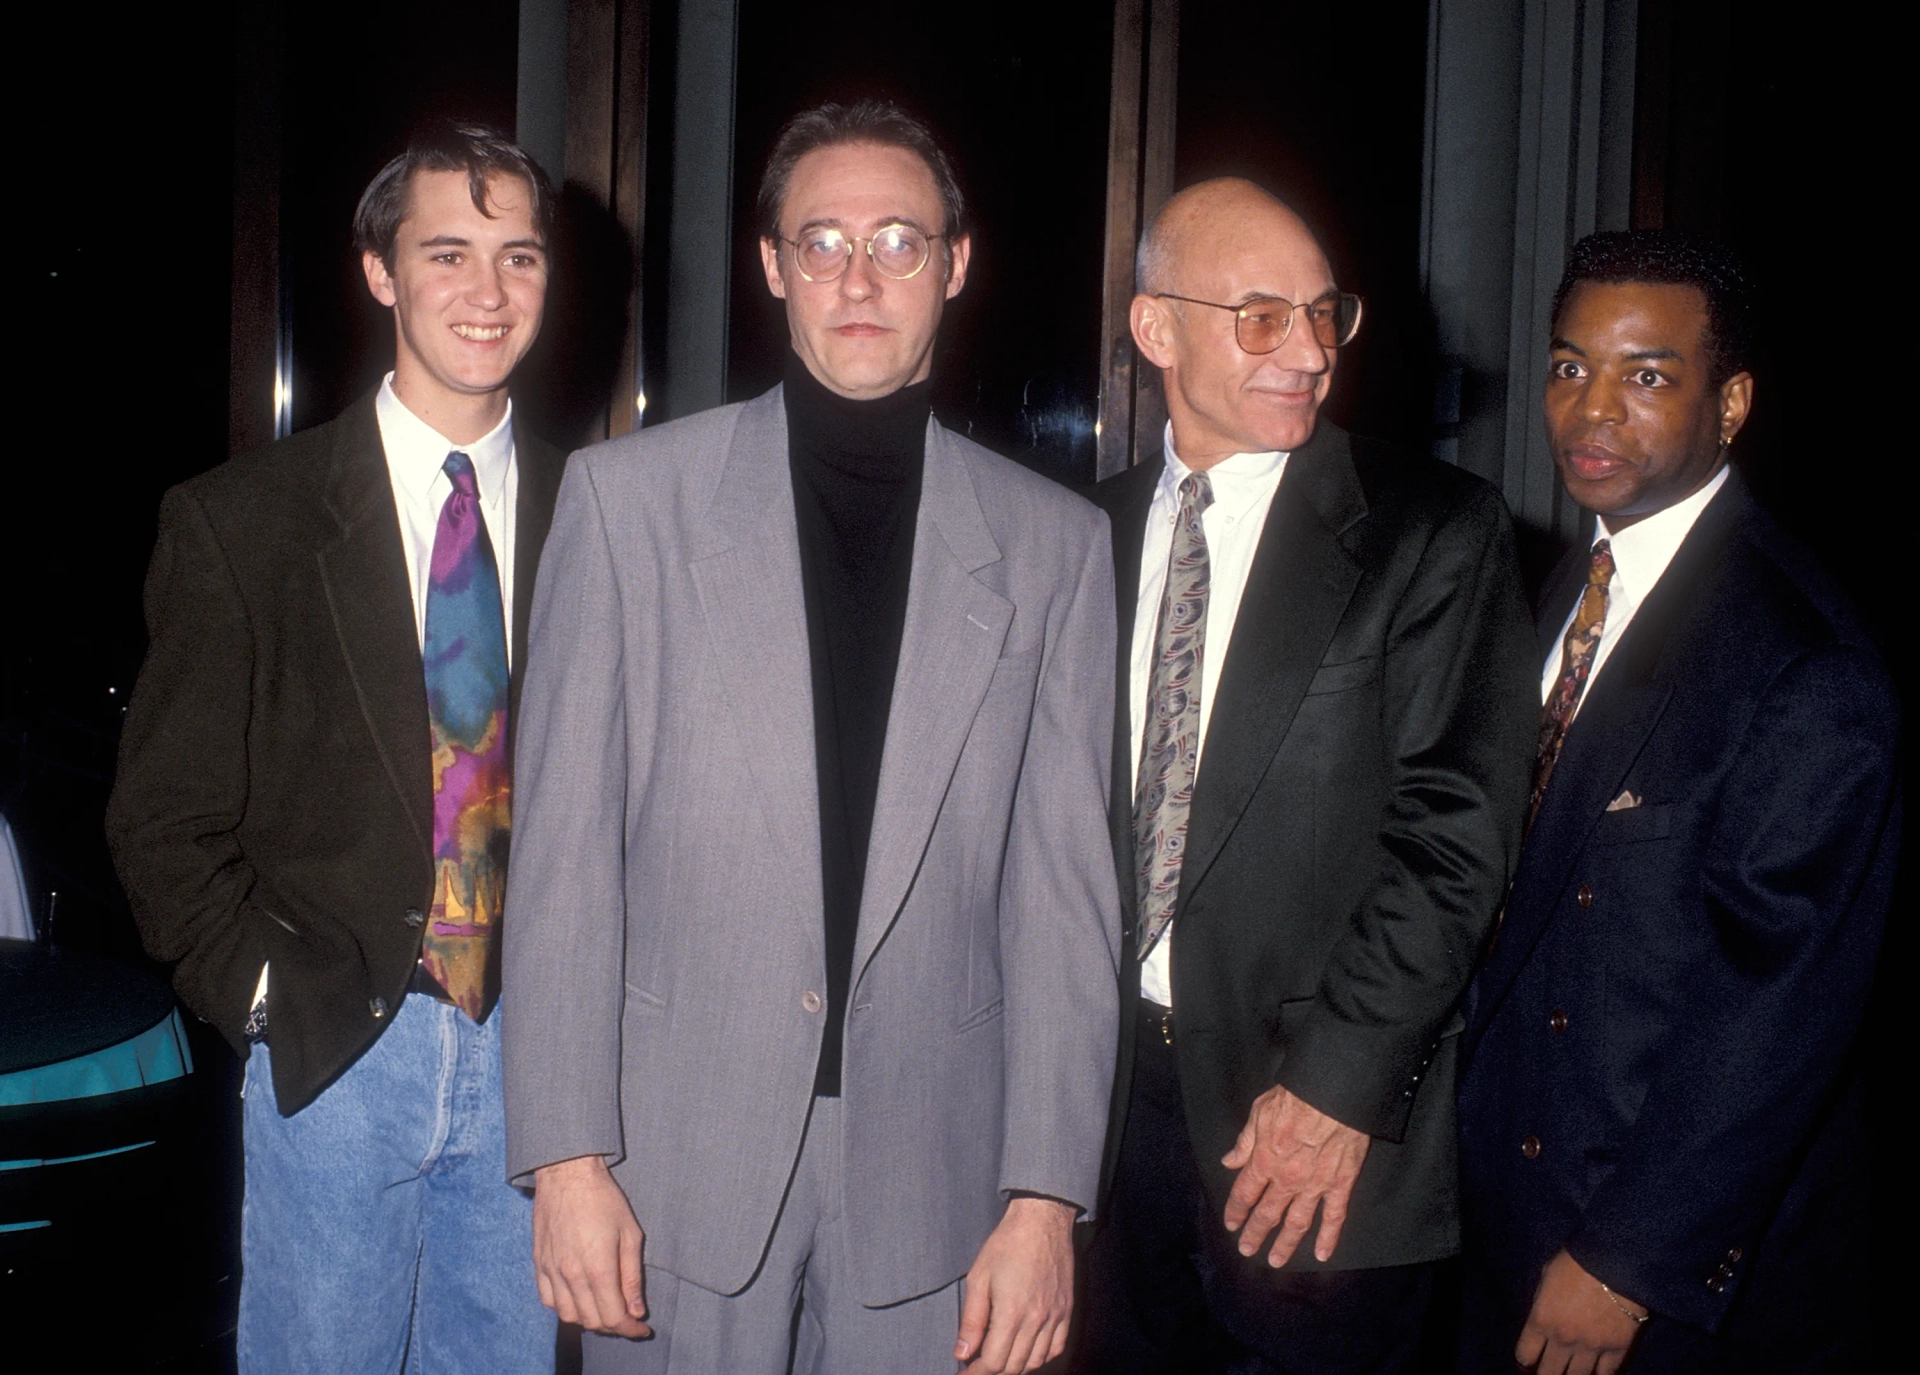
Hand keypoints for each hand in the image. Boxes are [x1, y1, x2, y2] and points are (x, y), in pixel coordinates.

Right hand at [532, 1155, 651, 1338]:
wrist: (567, 1174)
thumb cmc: (603, 1199)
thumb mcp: (630, 1234)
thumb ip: (632, 1276)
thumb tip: (636, 1310)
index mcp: (598, 1267)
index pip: (613, 1317)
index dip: (630, 1329)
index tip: (641, 1329)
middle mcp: (571, 1274)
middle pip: (591, 1321)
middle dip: (613, 1326)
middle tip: (627, 1318)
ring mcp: (551, 1270)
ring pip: (568, 1315)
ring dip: (588, 1319)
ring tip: (604, 1308)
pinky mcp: (539, 1264)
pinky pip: (548, 1300)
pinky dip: (565, 1307)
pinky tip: (579, 1298)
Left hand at [955, 1196, 1074, 1372]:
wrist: (1042, 1222)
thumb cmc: (1007, 1245)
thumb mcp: (979, 1278)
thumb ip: (972, 1320)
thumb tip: (962, 1352)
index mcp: (1011, 1313)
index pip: (994, 1361)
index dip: (976, 1372)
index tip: (964, 1373)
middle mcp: (1036, 1320)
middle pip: (1014, 1366)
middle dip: (993, 1372)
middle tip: (977, 1368)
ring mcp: (1054, 1317)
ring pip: (1035, 1361)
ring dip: (1016, 1368)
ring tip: (1000, 1362)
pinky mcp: (1066, 1311)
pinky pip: (1056, 1347)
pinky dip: (1040, 1358)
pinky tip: (1027, 1353)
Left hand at [1220, 1086, 1369, 1265]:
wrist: (1333, 1095)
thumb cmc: (1295, 1097)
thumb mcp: (1259, 1112)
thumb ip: (1245, 1142)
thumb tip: (1229, 1161)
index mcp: (1264, 1160)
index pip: (1245, 1193)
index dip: (1236, 1210)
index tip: (1232, 1224)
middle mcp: (1287, 1179)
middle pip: (1267, 1214)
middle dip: (1255, 1233)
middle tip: (1248, 1249)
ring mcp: (1315, 1185)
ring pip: (1298, 1223)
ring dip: (1286, 1244)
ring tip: (1276, 1260)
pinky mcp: (1340, 1184)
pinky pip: (1334, 1217)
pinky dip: (1328, 1237)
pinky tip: (1323, 1254)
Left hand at [1516, 1250, 1645, 1374]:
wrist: (1615, 1260)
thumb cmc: (1577, 1261)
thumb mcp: (1547, 1277)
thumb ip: (1542, 1303)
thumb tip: (1542, 1321)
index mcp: (1541, 1320)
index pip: (1524, 1356)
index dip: (1526, 1360)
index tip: (1530, 1360)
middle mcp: (1563, 1340)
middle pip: (1548, 1374)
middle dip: (1547, 1373)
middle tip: (1550, 1368)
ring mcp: (1591, 1348)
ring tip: (1572, 1370)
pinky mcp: (1617, 1349)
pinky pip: (1606, 1374)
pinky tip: (1597, 1371)